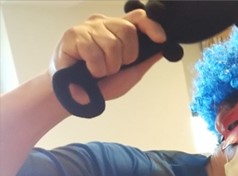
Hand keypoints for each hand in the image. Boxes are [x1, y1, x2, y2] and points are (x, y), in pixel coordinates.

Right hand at [51, 9, 165, 103]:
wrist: (77, 94)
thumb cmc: (101, 82)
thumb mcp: (130, 72)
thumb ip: (145, 59)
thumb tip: (162, 48)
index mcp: (118, 30)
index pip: (138, 18)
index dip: (151, 26)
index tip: (160, 39)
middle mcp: (104, 24)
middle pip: (128, 30)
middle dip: (127, 56)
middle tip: (115, 67)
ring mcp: (88, 28)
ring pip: (111, 44)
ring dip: (109, 66)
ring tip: (100, 71)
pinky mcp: (73, 35)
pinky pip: (94, 52)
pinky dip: (96, 68)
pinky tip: (90, 71)